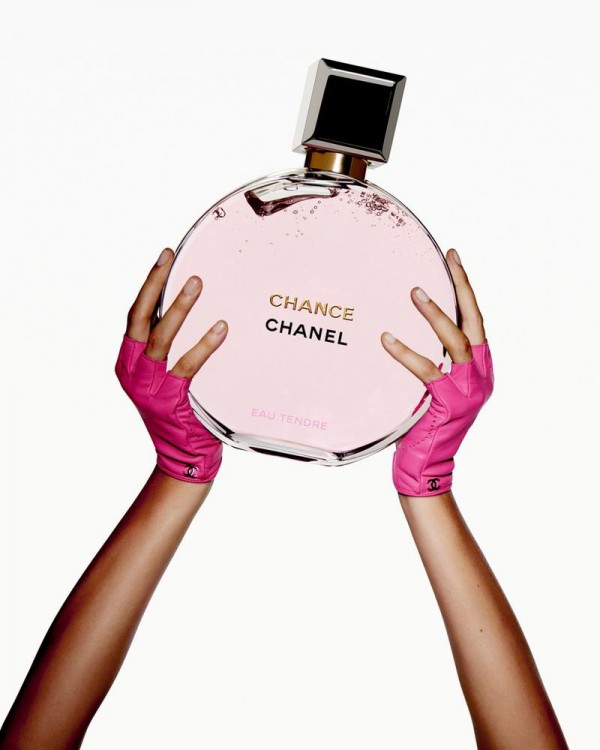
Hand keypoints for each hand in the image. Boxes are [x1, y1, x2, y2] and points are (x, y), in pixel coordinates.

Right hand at [115, 247, 227, 482]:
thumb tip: (192, 308)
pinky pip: (187, 366)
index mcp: (128, 361)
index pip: (136, 315)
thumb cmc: (180, 411)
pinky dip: (204, 345)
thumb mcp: (164, 376)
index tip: (165, 257)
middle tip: (171, 259)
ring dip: (179, 309)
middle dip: (154, 285)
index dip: (149, 284)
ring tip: (197, 283)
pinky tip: (222, 327)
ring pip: (161, 338)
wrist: (182, 456)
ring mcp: (149, 386)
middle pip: (139, 319)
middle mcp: (132, 371)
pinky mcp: (170, 400)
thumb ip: (169, 349)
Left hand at [381, 248, 493, 496]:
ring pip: (456, 343)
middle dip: (462, 288)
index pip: (476, 320)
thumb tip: (405, 325)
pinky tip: (386, 338)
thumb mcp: (436, 387)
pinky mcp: (449, 403)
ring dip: (436, 315)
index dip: (466, 288)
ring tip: (415, 292)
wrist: (427, 465)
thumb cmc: (424, 423)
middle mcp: (480, 375)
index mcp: (480, 368)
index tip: (454, 258)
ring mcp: (468, 390)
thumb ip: (434, 360)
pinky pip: (427, 370)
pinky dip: (406, 353)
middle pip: (475, 322)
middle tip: (447, 261)